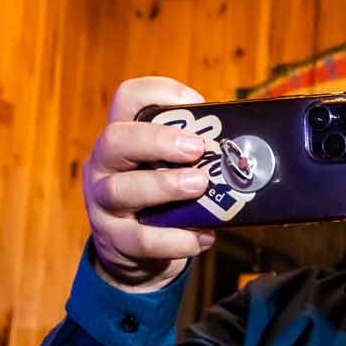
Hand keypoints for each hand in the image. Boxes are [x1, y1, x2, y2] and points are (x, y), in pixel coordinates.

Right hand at [83, 76, 217, 290]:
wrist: (131, 253)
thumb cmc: (160, 199)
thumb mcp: (167, 168)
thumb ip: (192, 154)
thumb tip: (243, 146)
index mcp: (122, 138)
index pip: (127, 98)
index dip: (159, 92)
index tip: (197, 102)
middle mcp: (103, 166)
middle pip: (115, 140)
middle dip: (158, 141)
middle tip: (197, 149)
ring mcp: (102, 204)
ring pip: (120, 189)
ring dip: (165, 186)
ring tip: (200, 186)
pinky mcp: (114, 241)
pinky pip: (143, 240)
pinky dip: (177, 239)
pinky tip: (204, 235)